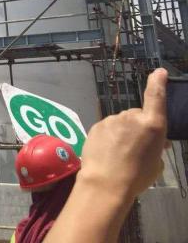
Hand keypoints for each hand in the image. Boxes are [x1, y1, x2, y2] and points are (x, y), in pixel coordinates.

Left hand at [77, 67, 167, 200]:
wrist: (105, 183)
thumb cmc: (137, 176)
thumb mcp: (156, 163)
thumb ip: (156, 146)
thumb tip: (156, 141)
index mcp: (152, 124)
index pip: (155, 96)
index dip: (157, 82)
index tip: (158, 72)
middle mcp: (131, 117)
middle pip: (137, 116)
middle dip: (138, 127)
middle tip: (137, 147)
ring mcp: (111, 120)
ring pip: (121, 123)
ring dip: (123, 132)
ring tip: (121, 154)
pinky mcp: (96, 125)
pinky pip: (107, 128)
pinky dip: (109, 136)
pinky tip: (108, 152)